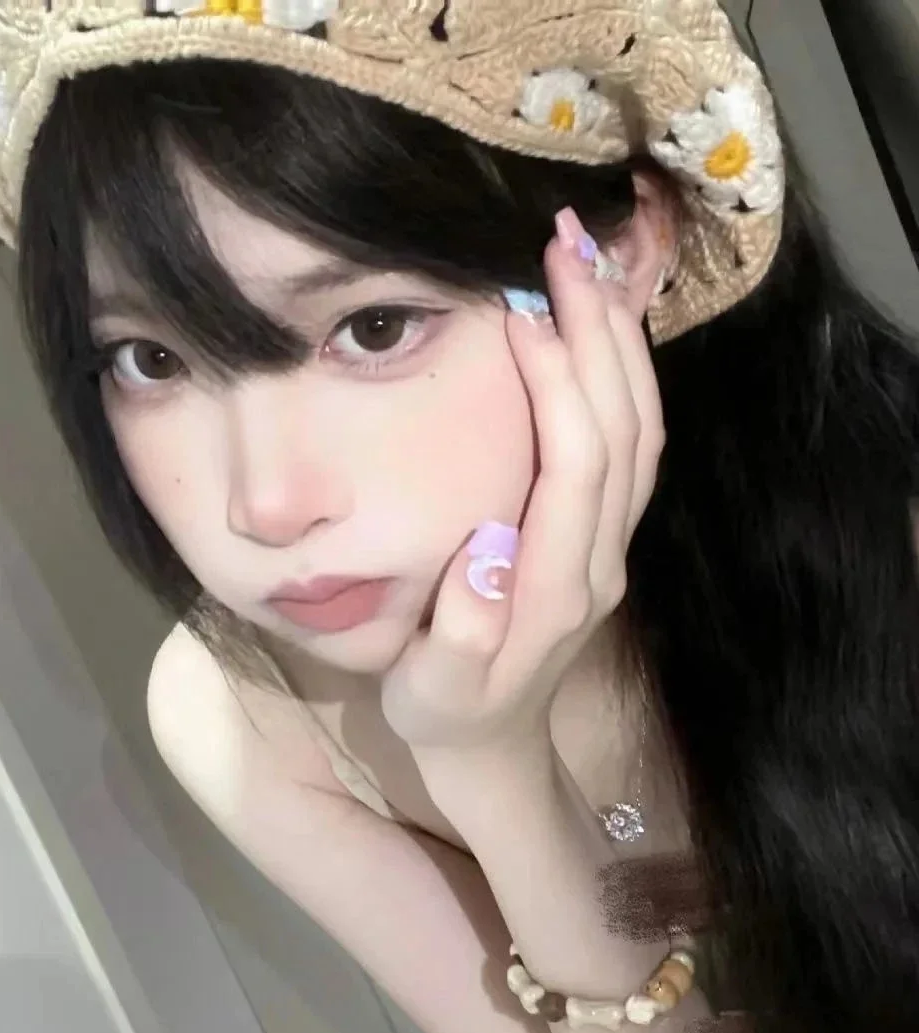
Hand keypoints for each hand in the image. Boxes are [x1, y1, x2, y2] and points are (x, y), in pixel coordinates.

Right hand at [381, 207, 665, 751]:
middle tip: (565, 245)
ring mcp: (611, 546)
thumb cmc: (447, 711)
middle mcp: (599, 559)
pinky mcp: (604, 536)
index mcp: (556, 588)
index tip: (520, 310)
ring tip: (590, 263)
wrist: (493, 745)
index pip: (575, 465)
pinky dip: (626, 376)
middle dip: (600, 331)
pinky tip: (602, 328)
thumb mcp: (433, 691)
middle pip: (624, 429)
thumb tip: (486, 545)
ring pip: (641, 429)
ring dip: (621, 342)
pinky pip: (635, 444)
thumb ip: (462, 630)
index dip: (559, 382)